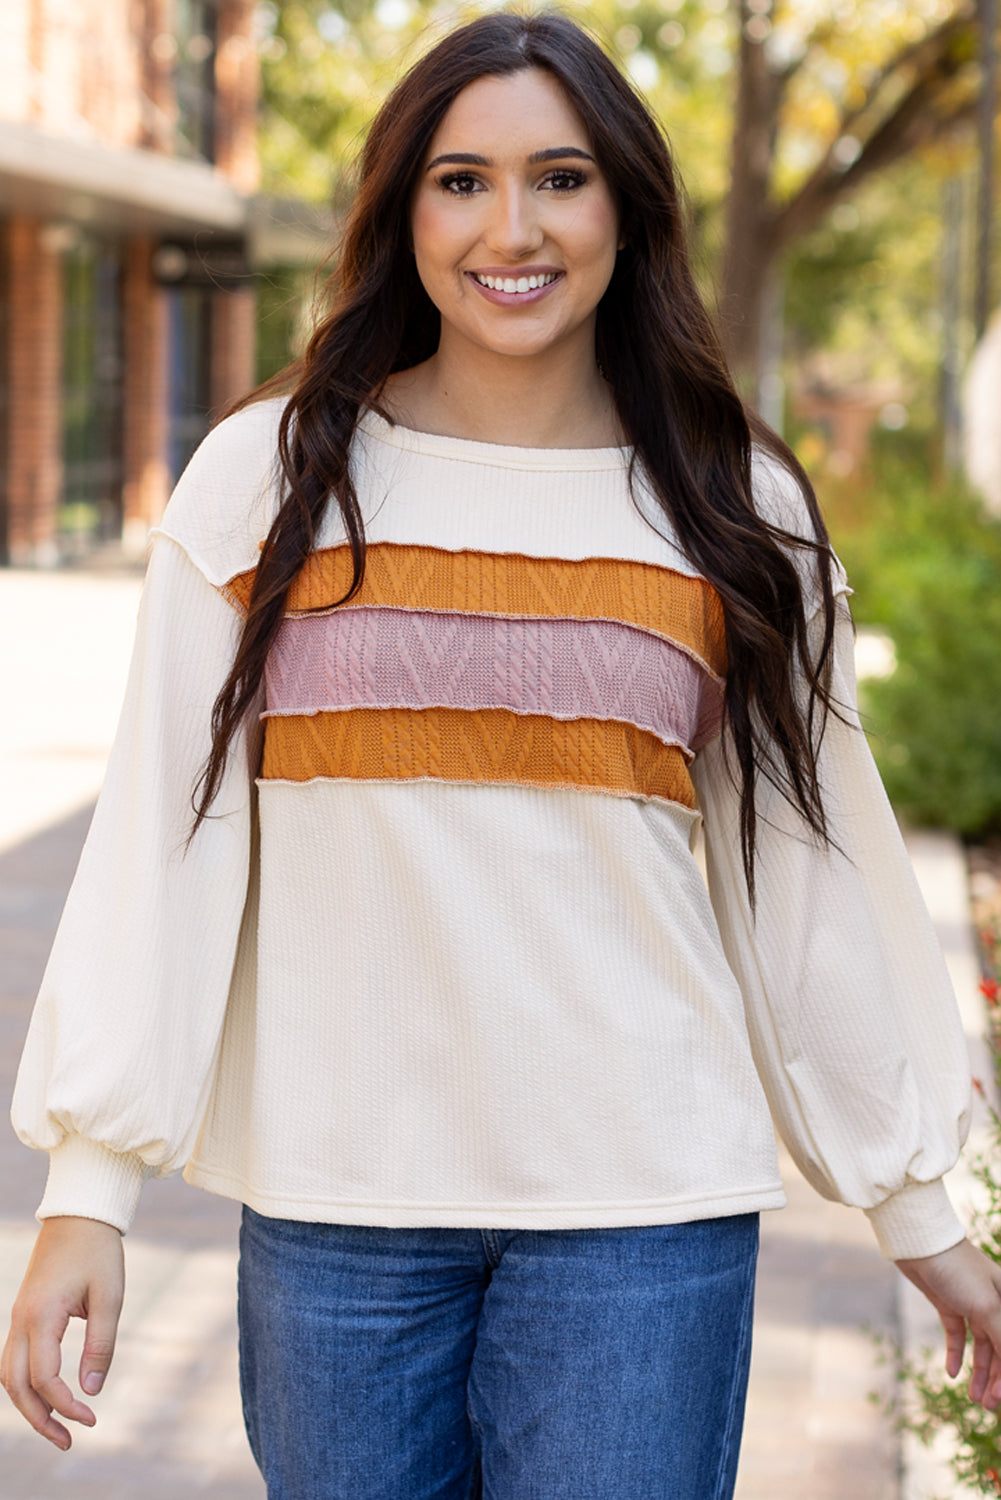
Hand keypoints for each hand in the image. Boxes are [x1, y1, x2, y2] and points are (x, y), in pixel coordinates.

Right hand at [1, 1216, 123, 1448]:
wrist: (80, 1212)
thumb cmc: (99, 1251)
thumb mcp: (110, 1297)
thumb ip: (100, 1346)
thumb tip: (91, 1393)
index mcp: (41, 1316)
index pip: (45, 1379)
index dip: (66, 1406)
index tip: (92, 1419)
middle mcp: (20, 1320)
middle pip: (16, 1386)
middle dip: (39, 1419)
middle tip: (68, 1441)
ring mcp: (17, 1316)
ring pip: (10, 1375)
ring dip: (29, 1404)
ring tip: (58, 1425)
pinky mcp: (23, 1313)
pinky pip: (16, 1358)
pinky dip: (27, 1383)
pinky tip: (49, 1394)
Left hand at [895, 1237, 1000, 1407]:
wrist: (919, 1244)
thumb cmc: (958, 1269)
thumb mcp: (987, 1306)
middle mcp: (994, 1304)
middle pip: (1000, 1349)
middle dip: (996, 1379)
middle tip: (987, 1407)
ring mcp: (970, 1304)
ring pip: (980, 1347)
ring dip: (978, 1373)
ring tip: (974, 1399)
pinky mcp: (948, 1304)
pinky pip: (957, 1336)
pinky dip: (956, 1355)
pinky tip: (952, 1374)